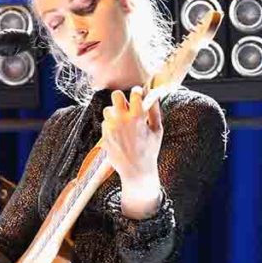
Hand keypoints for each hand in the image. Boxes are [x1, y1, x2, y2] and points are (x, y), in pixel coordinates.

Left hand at [101, 86, 162, 218]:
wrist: (135, 171)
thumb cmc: (149, 151)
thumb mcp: (157, 130)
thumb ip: (155, 111)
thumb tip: (153, 94)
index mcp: (137, 117)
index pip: (134, 93)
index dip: (137, 92)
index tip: (138, 94)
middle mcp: (122, 120)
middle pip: (115, 95)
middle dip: (121, 98)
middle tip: (126, 106)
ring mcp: (111, 127)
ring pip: (108, 109)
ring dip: (115, 112)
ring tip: (123, 122)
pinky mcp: (104, 135)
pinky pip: (105, 122)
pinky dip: (111, 124)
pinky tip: (119, 133)